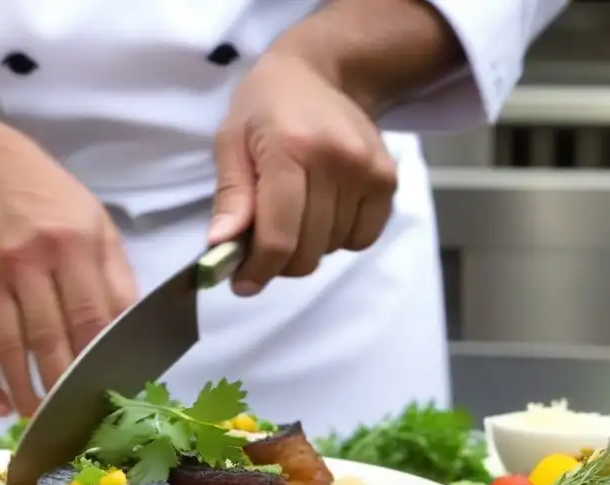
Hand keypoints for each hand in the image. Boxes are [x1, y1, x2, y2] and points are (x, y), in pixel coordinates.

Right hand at [0, 125, 137, 416]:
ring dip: (25, 391)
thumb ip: (116, 277)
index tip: (110, 389)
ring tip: (41, 420)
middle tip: (77, 419)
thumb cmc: (48, 197)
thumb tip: (131, 329)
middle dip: (63, 385)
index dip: (99, 358)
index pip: (89, 315)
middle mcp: (29, 265)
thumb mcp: (95, 223)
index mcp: (71, 246)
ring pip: (10, 349)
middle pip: (48, 339)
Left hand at [210, 49, 398, 295]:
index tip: (243, 284)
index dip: (259, 271)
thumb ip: (230, 197)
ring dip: (307, 247)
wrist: (316, 74)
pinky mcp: (387, 179)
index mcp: (290, 150)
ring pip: (332, 248)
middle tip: (261, 246)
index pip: (279, 236)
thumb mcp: (230, 143)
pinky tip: (321, 212)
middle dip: (279, 262)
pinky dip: (338, 238)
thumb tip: (221, 246)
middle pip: (307, 251)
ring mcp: (368, 171)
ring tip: (292, 216)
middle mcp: (336, 160)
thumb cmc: (264, 109)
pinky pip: (362, 238)